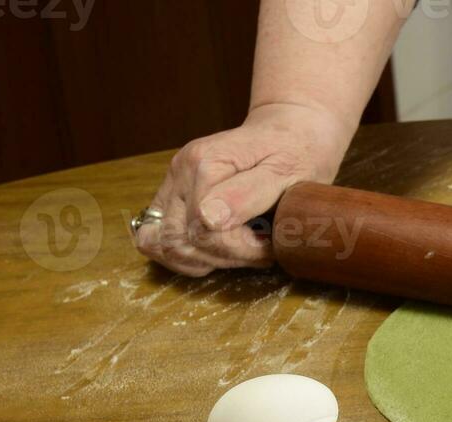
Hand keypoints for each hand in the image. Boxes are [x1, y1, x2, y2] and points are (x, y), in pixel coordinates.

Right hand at [134, 103, 352, 276]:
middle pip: (179, 240)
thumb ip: (247, 194)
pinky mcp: (171, 196)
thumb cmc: (294, 152)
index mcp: (206, 162)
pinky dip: (185, 254)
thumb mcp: (285, 172)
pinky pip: (157, 238)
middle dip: (224, 258)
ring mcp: (173, 183)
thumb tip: (208, 219)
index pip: (206, 230)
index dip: (241, 250)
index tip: (270, 245)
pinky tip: (218, 251)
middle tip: (259, 250)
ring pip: (163, 245)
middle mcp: (181, 171)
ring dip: (203, 259)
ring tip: (241, 251)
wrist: (287, 131)